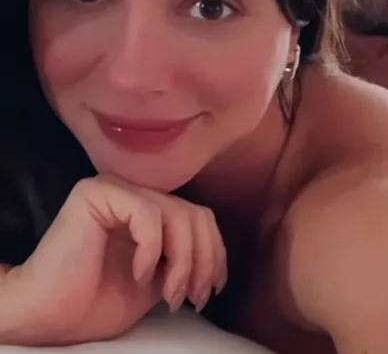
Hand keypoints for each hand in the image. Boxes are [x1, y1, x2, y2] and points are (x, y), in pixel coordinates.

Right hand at [8, 175, 226, 344]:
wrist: (53, 316)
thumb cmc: (101, 300)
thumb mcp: (161, 277)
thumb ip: (185, 257)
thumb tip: (218, 260)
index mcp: (151, 210)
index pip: (201, 217)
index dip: (215, 253)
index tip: (212, 289)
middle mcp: (136, 193)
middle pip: (195, 215)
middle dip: (203, 261)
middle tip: (193, 298)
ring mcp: (117, 188)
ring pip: (178, 214)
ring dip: (183, 262)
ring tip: (170, 296)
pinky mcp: (97, 192)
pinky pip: (148, 214)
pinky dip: (153, 249)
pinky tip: (140, 275)